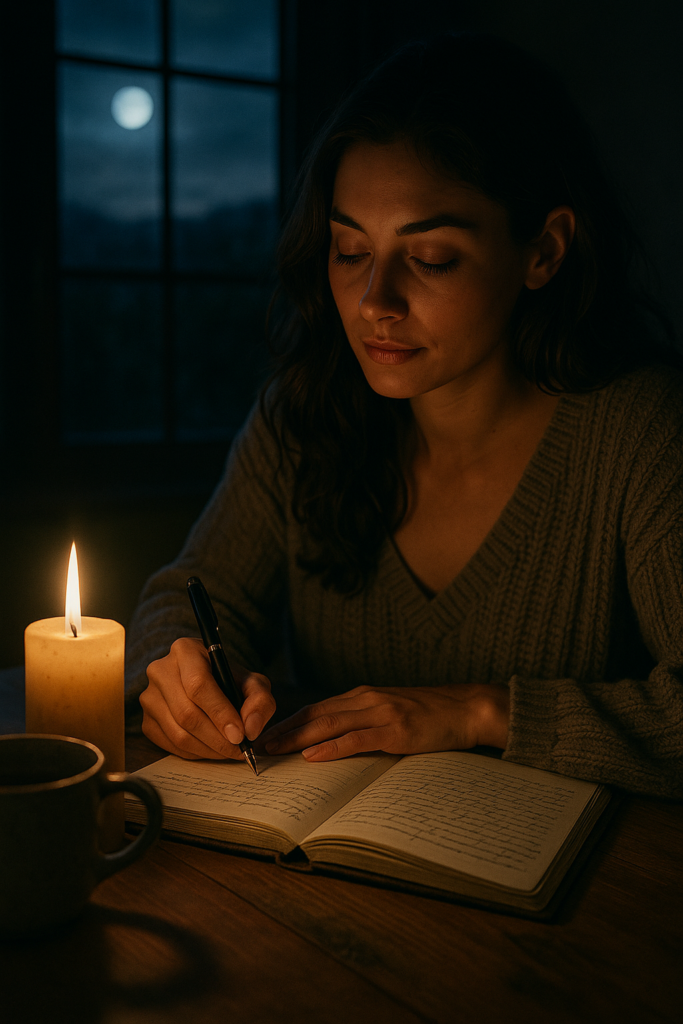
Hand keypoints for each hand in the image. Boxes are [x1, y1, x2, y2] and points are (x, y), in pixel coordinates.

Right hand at [140, 637, 275, 759]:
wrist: (206, 683)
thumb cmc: (228, 680)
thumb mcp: (251, 682)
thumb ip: (259, 700)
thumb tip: (250, 729)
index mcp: (185, 651)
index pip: (198, 685)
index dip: (220, 713)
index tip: (239, 735)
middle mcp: (160, 670)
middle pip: (187, 713)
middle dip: (217, 738)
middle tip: (239, 749)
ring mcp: (149, 697)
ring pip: (178, 733)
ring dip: (208, 749)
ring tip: (229, 750)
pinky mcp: (146, 720)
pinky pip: (171, 745)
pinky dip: (195, 753)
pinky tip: (211, 748)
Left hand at [260, 684, 508, 760]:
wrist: (466, 708)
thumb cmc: (429, 715)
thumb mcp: (390, 712)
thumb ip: (363, 722)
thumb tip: (332, 742)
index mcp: (363, 696)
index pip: (316, 708)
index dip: (288, 722)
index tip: (265, 735)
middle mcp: (366, 699)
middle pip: (315, 714)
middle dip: (284, 730)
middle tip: (257, 745)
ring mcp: (381, 713)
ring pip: (329, 723)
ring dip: (297, 738)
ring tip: (274, 749)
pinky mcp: (395, 730)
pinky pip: (357, 739)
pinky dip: (331, 747)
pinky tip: (313, 755)